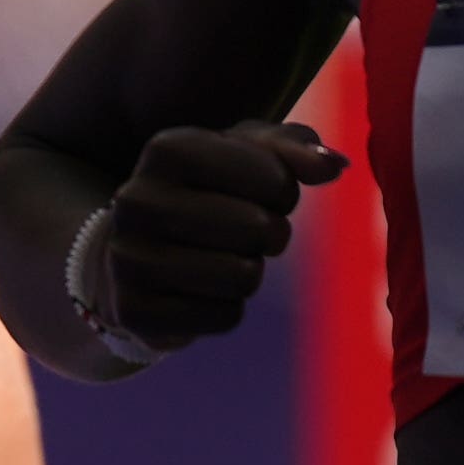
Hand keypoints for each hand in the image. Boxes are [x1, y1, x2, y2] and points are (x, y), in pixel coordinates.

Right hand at [91, 121, 346, 345]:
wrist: (129, 252)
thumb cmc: (204, 192)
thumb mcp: (244, 154)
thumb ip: (295, 147)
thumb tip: (334, 165)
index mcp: (168, 148)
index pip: (274, 178)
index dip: (282, 192)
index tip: (258, 194)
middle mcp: (137, 199)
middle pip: (258, 229)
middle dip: (268, 234)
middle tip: (244, 232)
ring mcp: (128, 256)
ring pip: (242, 276)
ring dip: (247, 271)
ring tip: (220, 258)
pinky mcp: (133, 310)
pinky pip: (224, 317)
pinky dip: (226, 308)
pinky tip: (199, 291)